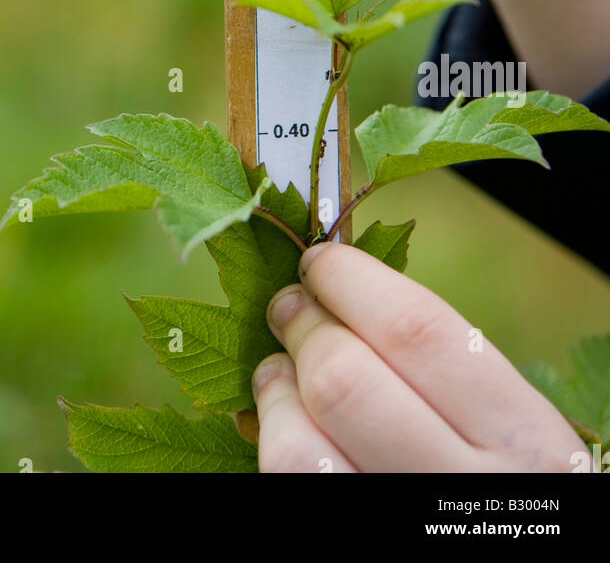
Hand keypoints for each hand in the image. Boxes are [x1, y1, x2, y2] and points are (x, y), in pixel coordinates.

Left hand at [252, 243, 581, 472]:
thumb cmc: (505, 487)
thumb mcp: (510, 436)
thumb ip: (444, 376)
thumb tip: (337, 295)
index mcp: (526, 444)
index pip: (419, 332)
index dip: (353, 282)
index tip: (320, 262)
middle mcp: (473, 498)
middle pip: (346, 381)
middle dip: (304, 328)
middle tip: (291, 307)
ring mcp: (407, 536)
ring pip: (298, 449)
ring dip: (273, 393)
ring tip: (276, 371)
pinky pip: (288, 494)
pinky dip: (270, 448)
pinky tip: (278, 428)